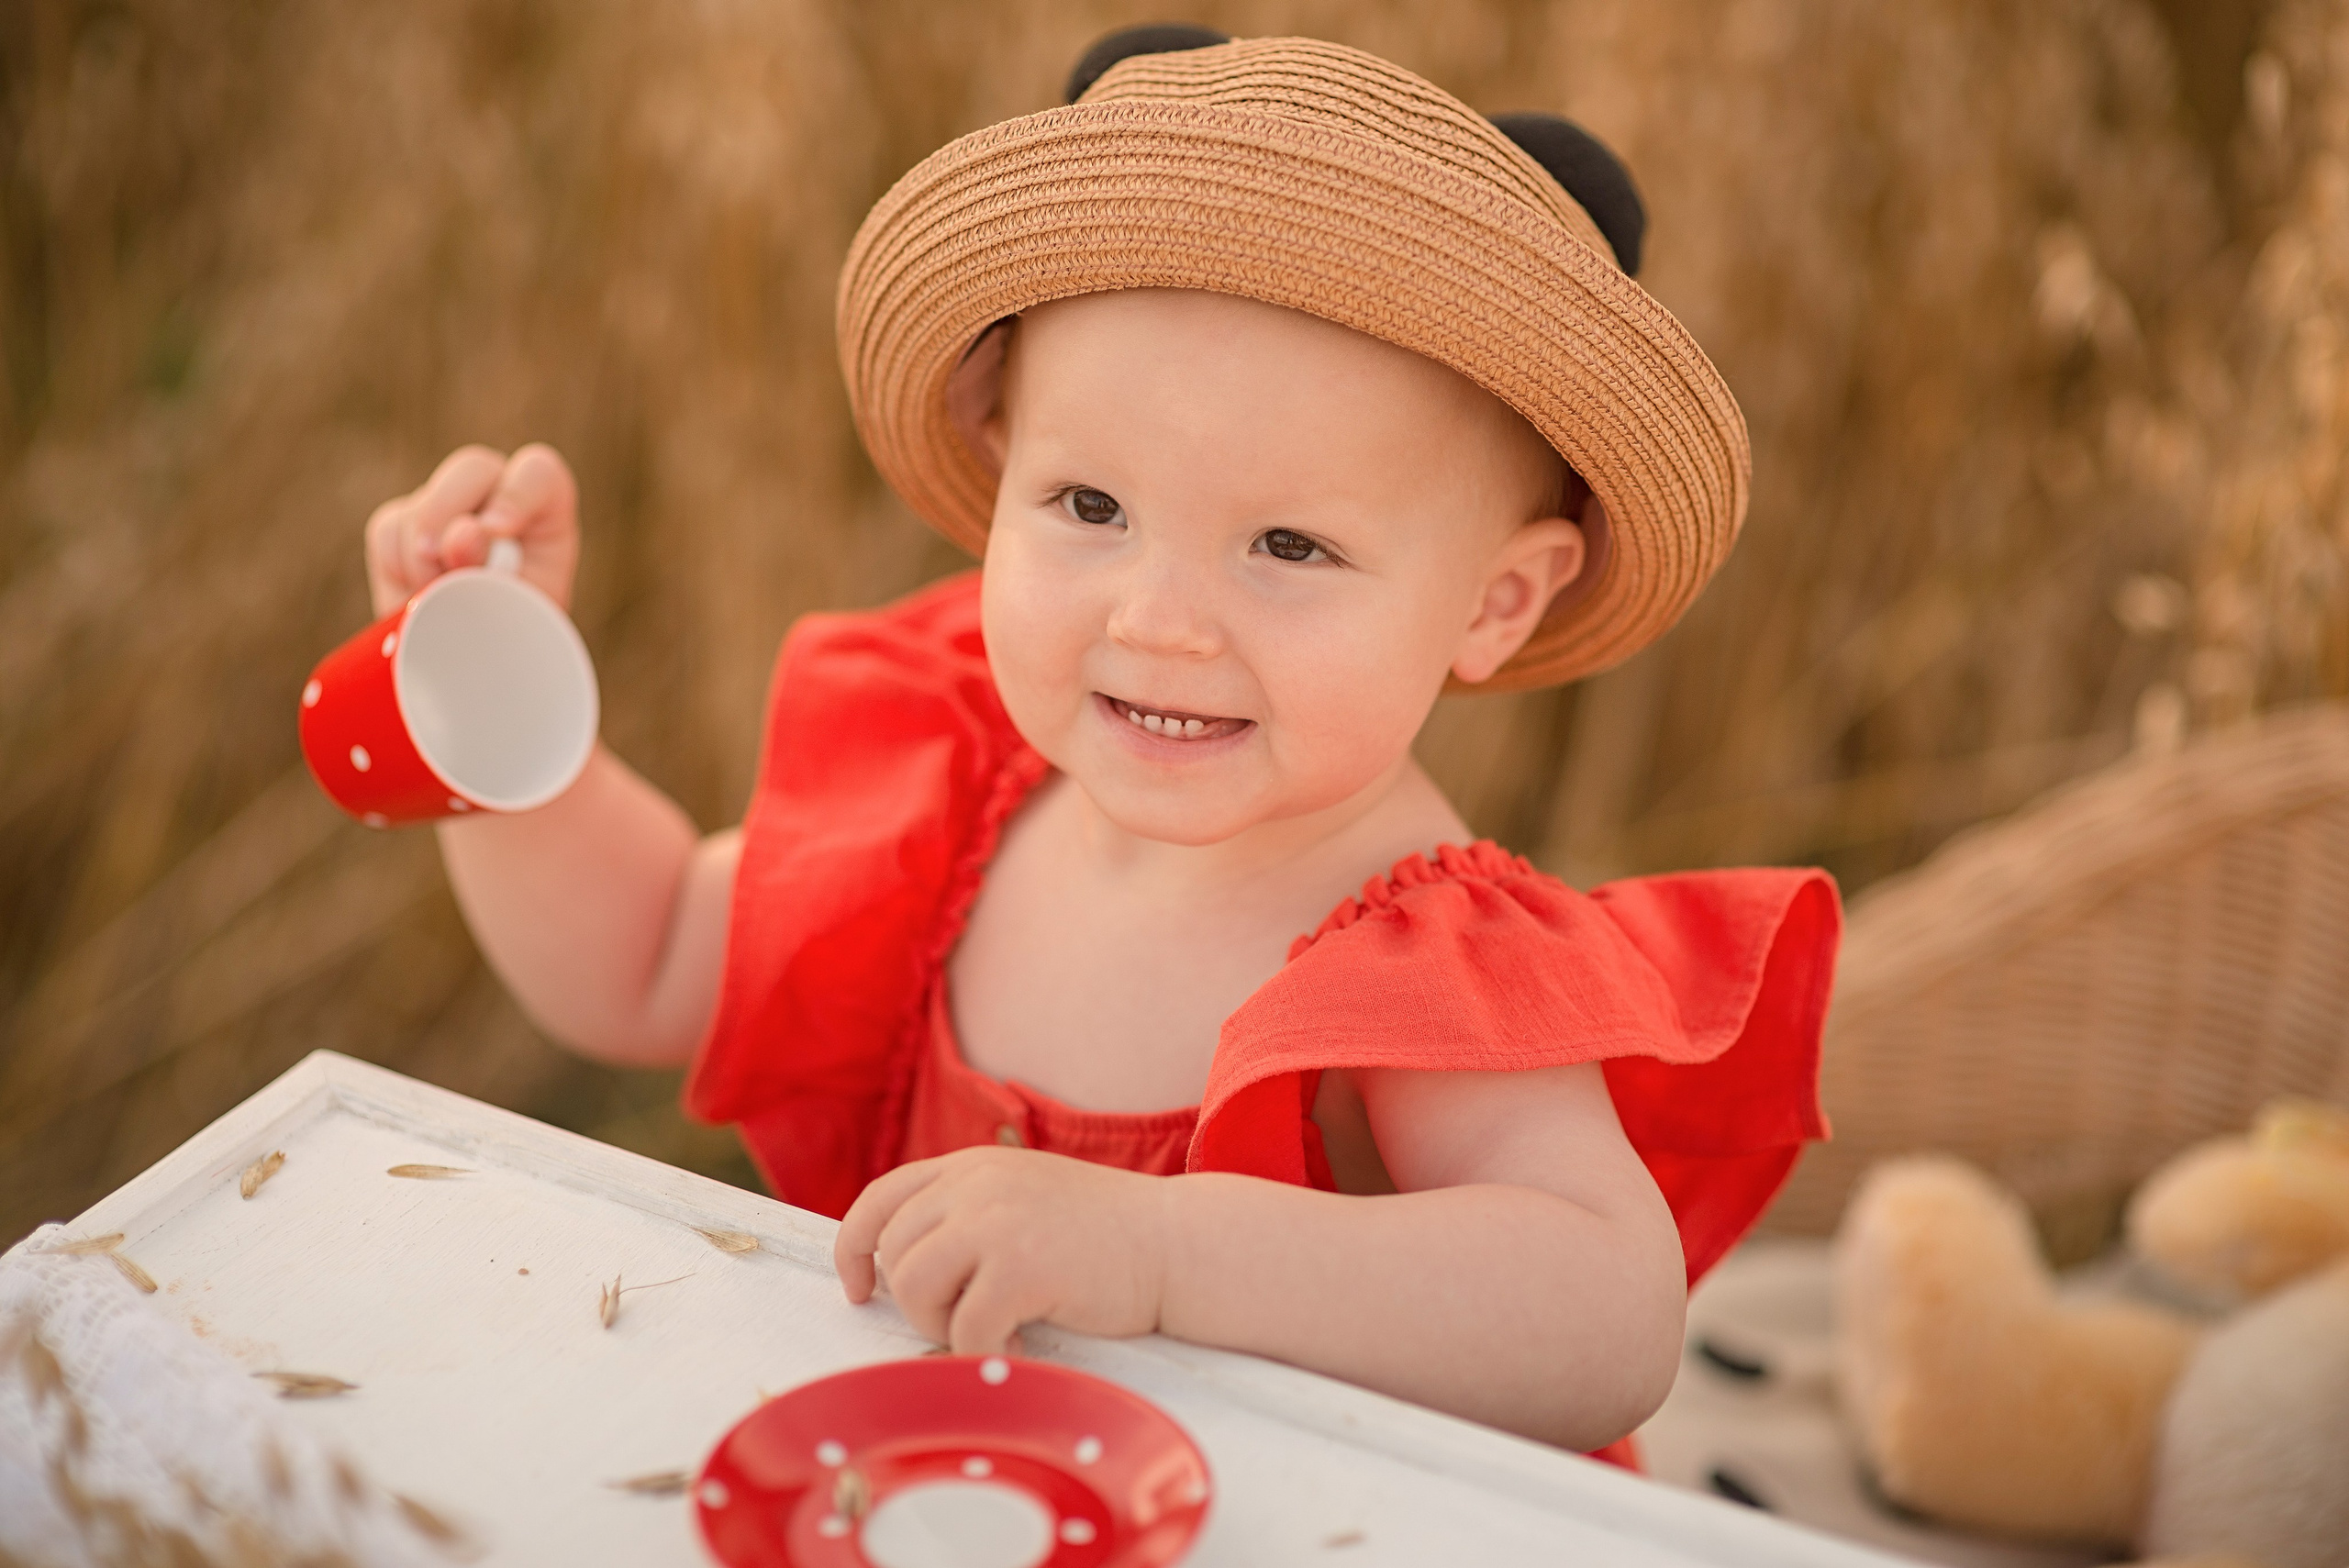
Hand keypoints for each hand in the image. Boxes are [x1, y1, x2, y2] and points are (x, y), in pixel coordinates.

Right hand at [363, 443, 579, 615]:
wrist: (480, 660)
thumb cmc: (520, 631)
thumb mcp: (525, 612)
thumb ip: (501, 576)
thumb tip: (459, 535)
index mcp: (545, 509)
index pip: (537, 474)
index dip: (517, 494)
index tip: (499, 531)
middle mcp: (496, 495)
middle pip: (472, 468)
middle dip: (450, 512)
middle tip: (441, 560)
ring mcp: (447, 505)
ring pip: (423, 501)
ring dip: (424, 556)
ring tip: (442, 601)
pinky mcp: (403, 524)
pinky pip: (389, 529)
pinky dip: (398, 566)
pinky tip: (419, 596)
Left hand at [835, 1147, 1169, 1354]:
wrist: (1178, 1244)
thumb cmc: (1108, 1237)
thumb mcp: (1026, 1199)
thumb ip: (971, 1213)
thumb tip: (904, 1267)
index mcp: (973, 1166)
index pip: (881, 1198)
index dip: (854, 1247)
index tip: (859, 1289)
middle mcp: (976, 1184)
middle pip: (893, 1252)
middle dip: (916, 1302)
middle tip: (964, 1321)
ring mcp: (996, 1221)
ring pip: (914, 1287)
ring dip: (943, 1323)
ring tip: (990, 1328)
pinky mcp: (1021, 1266)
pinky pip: (964, 1327)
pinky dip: (983, 1350)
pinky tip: (1019, 1343)